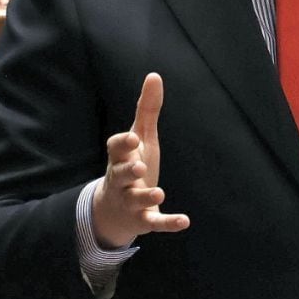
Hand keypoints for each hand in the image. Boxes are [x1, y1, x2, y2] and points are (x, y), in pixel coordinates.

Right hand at [92, 73, 189, 247]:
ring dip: (146, 197)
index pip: (114, 148)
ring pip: (135, 200)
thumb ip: (147, 109)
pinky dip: (168, 223)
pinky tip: (184, 221)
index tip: (132, 138)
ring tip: (159, 193)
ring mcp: (131, 201)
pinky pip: (154, 222)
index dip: (122, 144)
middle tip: (139, 166)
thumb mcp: (140, 138)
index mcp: (120, 158)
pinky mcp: (143, 220)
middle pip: (120, 175)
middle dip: (128, 171)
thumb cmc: (130, 165)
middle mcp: (121, 180)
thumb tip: (154, 75)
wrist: (114, 211)